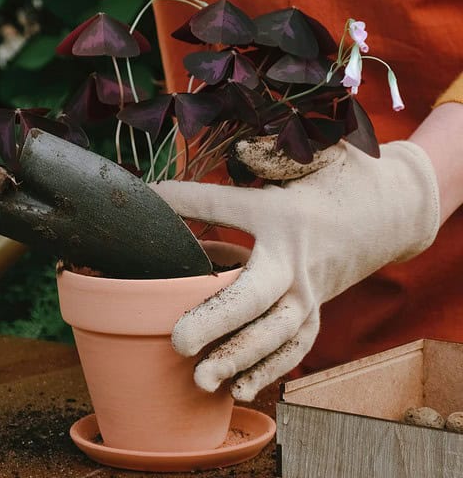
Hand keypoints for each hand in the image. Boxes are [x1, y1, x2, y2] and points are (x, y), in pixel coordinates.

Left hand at [149, 140, 439, 400]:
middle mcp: (296, 259)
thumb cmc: (338, 179)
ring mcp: (309, 291)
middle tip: (178, 342)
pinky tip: (239, 389)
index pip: (222, 205)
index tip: (149, 200)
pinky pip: (293, 347)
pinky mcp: (315, 310)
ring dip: (239, 359)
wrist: (392, 209)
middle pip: (255, 296)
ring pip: (275, 334)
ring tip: (201, 380)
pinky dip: (268, 370)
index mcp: (282, 214)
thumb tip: (233, 153)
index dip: (183, 200)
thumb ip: (268, 157)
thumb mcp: (308, 155)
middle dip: (217, 320)